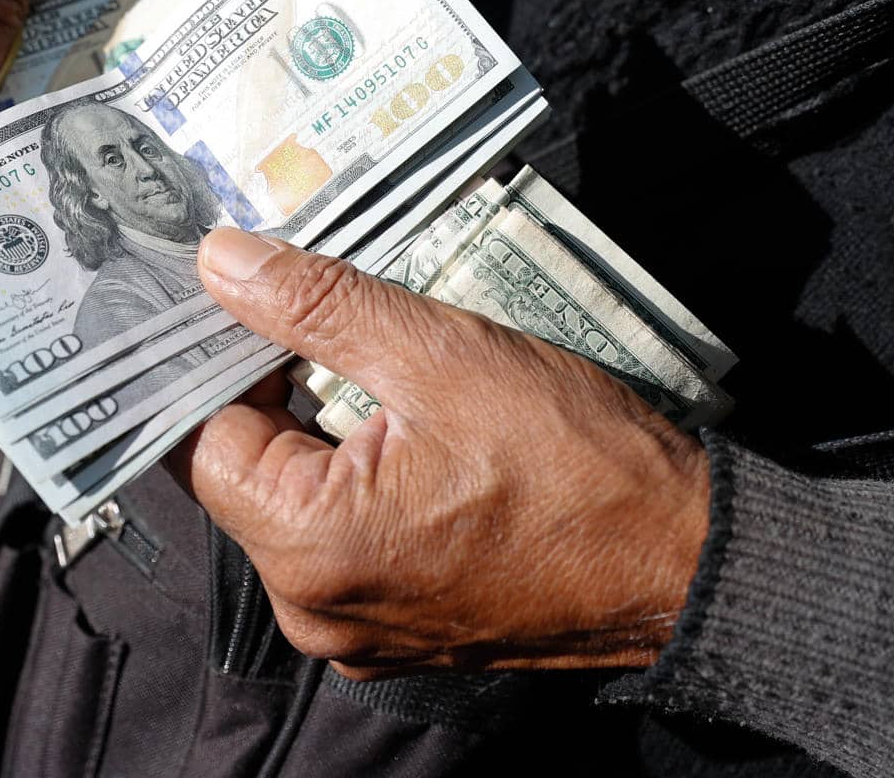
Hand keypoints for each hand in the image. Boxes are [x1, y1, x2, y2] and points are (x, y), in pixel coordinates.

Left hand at [169, 227, 711, 677]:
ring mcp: (362, 630)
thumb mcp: (441, 354)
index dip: (224, 360)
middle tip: (336, 323)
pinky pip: (348, 541)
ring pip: (299, 505)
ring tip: (394, 377)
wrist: (688, 560)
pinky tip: (420, 434)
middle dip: (279, 393)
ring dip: (326, 433)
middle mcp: (318, 612)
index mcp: (310, 552)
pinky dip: (365, 481)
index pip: (205, 439)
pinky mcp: (404, 627)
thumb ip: (315, 306)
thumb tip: (219, 263)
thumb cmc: (581, 465)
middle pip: (248, 474)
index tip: (262, 302)